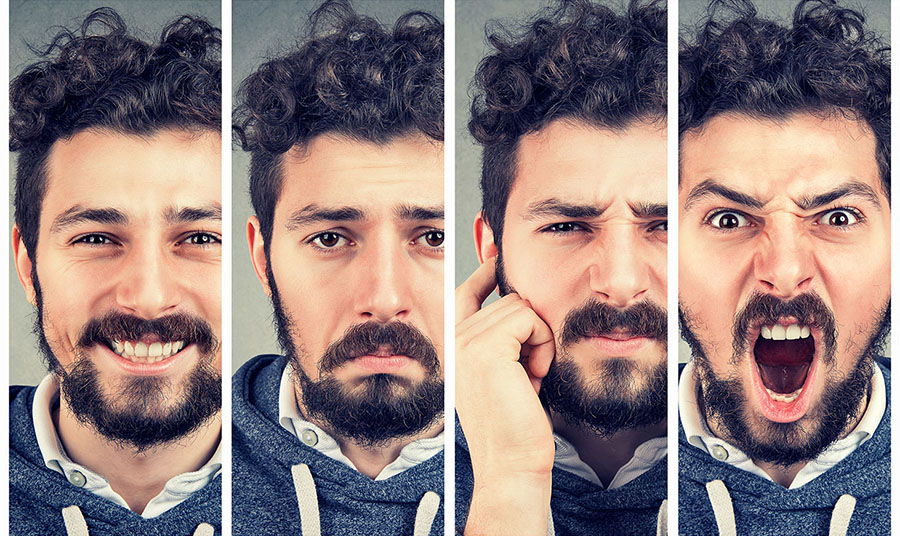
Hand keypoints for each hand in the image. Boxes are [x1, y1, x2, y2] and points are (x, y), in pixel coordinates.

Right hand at [456, 256, 555, 535]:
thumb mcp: (506, 372)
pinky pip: (529, 318)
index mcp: (452, 346)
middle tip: (530, 371)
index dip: (486, 271)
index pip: (465, 291)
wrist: (511, 463)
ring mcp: (464, 342)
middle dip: (531, 330)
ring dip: (539, 339)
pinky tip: (534, 375)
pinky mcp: (485, 348)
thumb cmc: (515, 425)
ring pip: (520, 306)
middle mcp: (452, 340)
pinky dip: (543, 344)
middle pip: (505, 298)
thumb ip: (504, 338)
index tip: (496, 251)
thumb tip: (518, 296)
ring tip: (531, 376)